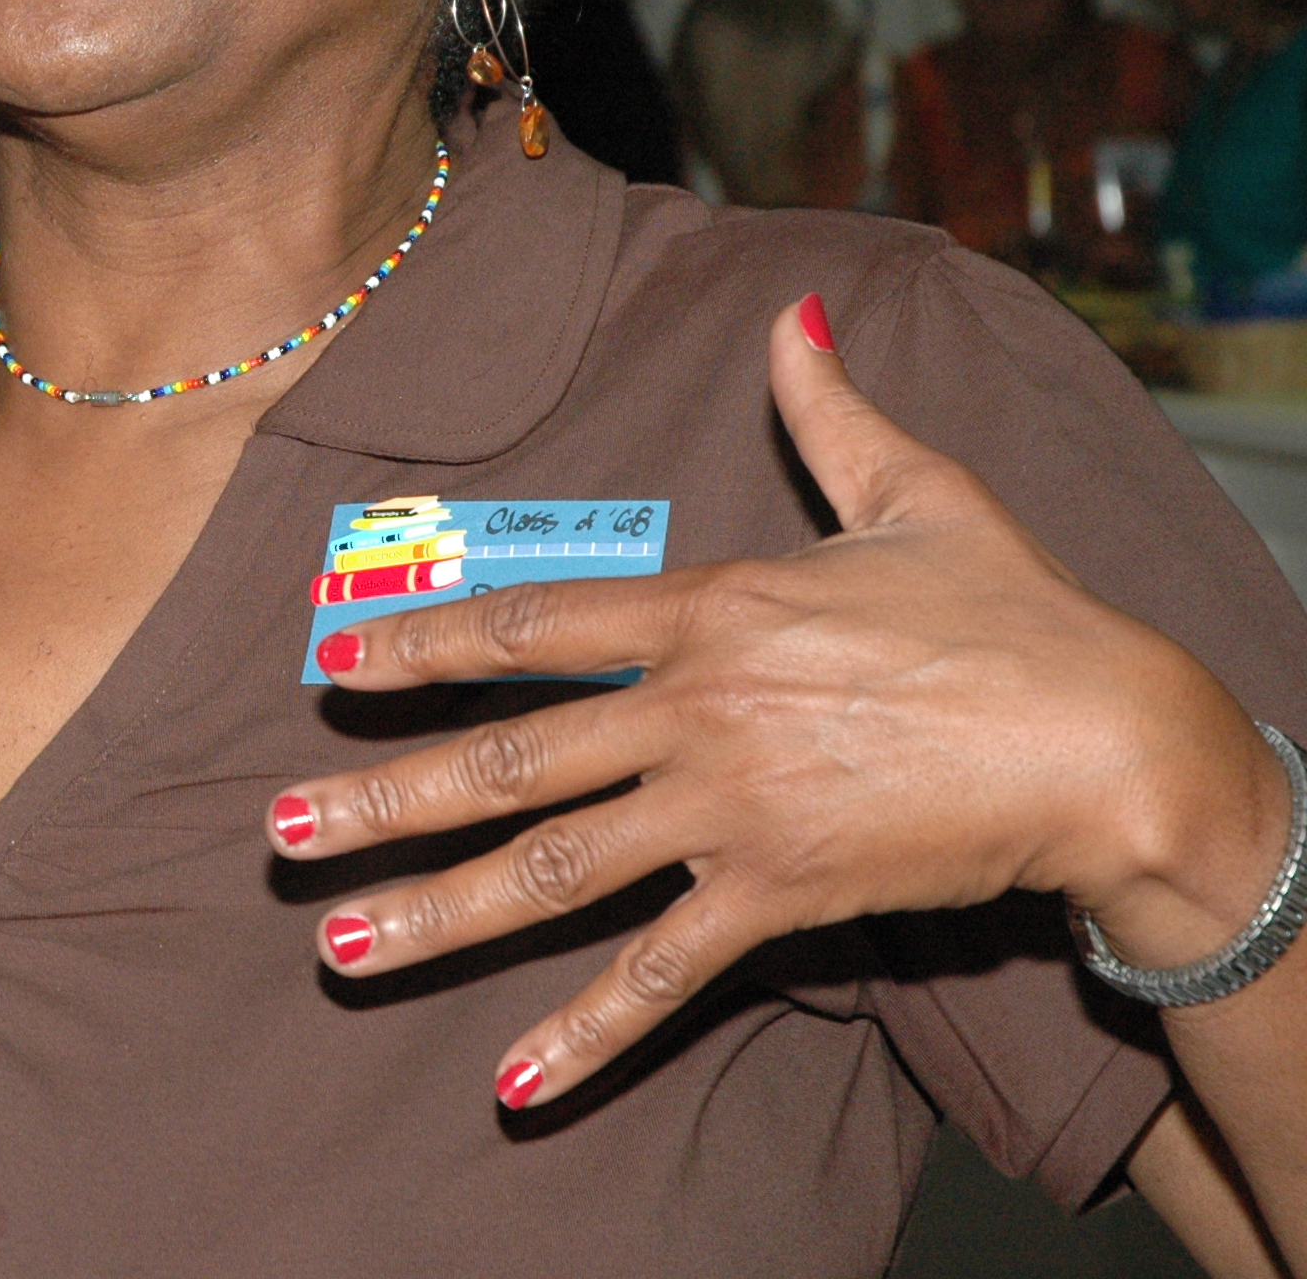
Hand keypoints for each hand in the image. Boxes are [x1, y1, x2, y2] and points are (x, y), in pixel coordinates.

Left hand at [269, 296, 1289, 1112]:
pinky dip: (585, 1032)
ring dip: (435, 910)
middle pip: (505, 757)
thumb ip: (828, 410)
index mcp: (709, 609)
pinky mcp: (778, 896)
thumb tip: (792, 313)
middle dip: (382, 795)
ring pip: (551, 867)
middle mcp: (693, 709)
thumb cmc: (1020, 612)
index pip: (533, 625)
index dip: (424, 639)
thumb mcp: (918, 489)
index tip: (331, 659)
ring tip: (336, 942)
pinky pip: (662, 972)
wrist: (1115, 740)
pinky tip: (511, 1079)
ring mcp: (727, 809)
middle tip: (278, 828)